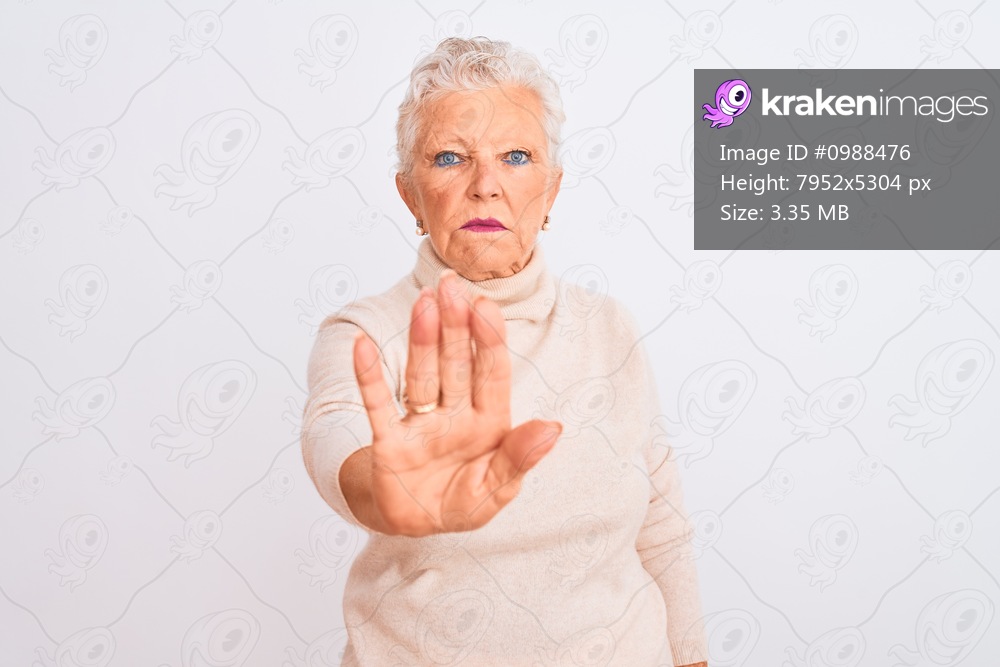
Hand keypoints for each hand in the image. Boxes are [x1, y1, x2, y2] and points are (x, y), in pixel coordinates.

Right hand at [352, 269, 561, 536]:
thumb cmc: (462, 502)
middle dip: (455, 325)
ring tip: (423, 302)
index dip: (489, 340)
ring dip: (422, 340)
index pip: (492, 374)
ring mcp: (420, 423)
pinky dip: (370, 377)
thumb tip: (552, 428)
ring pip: (423, 374)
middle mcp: (455, 413)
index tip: (484, 306)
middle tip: (451, 287)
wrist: (417, 526)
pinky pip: (378, 405)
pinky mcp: (388, 440)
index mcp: (488, 421)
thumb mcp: (497, 489)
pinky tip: (363, 348)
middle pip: (456, 363)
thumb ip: (520, 458)